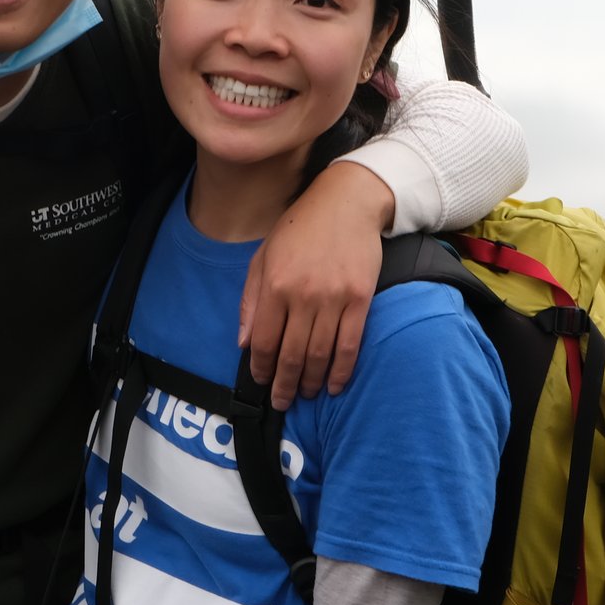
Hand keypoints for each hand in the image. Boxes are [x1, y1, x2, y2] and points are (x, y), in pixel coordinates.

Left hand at [239, 161, 392, 407]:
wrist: (347, 202)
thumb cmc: (299, 227)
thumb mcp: (263, 256)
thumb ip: (251, 301)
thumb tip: (244, 343)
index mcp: (275, 285)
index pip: (264, 341)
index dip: (262, 368)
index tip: (262, 382)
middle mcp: (303, 295)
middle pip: (291, 354)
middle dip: (285, 385)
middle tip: (282, 402)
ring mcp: (334, 298)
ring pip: (320, 354)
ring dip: (311, 381)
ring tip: (305, 393)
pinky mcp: (360, 299)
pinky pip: (350, 344)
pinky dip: (342, 370)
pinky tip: (334, 385)